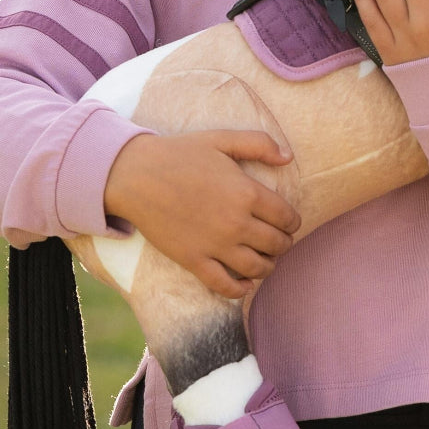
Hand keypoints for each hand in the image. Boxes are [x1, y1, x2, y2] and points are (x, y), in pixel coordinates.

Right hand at [103, 130, 300, 299]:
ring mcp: (215, 244)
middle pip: (276, 244)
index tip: (289, 222)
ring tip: (267, 260)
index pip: (286, 217)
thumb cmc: (179, 154)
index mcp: (246, 192)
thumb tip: (288, 157)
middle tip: (280, 240)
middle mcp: (236, 222)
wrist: (135, 176)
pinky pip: (225, 285)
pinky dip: (241, 289)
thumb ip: (259, 144)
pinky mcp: (194, 260)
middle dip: (284, 243)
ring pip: (257, 267)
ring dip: (269, 266)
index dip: (293, 222)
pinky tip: (247, 283)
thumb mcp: (221, 139)